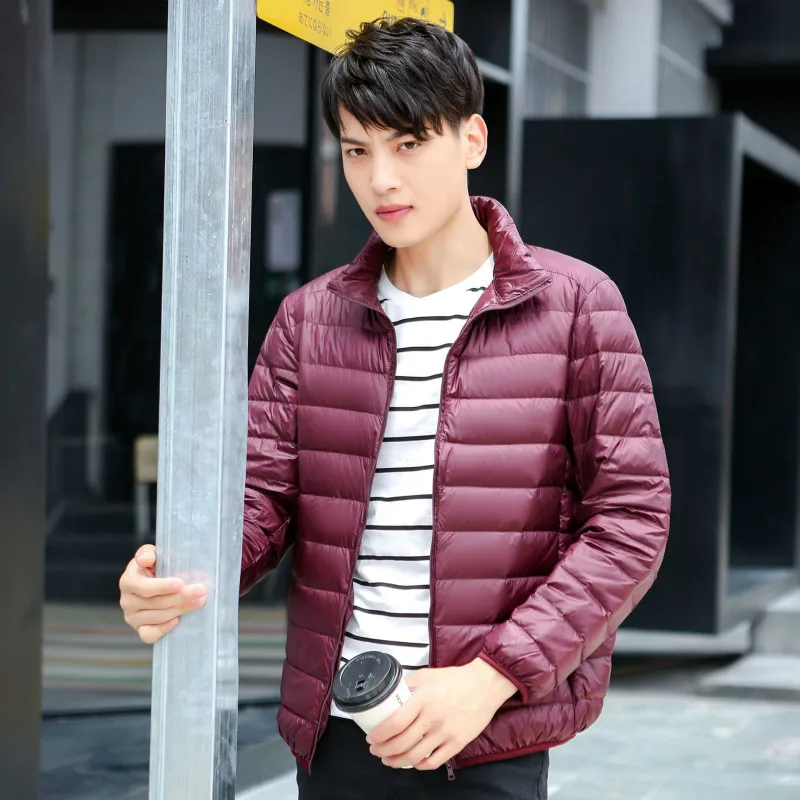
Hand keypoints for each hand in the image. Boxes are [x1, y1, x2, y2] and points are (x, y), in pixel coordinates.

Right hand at [118, 545, 206, 643]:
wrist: (151, 580)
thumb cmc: (153, 566)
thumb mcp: (150, 554)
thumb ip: (147, 553)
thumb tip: (147, 560)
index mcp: (128, 581)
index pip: (145, 588)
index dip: (163, 586)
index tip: (181, 583)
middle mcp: (127, 601)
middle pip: (156, 603)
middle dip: (181, 597)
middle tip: (201, 591)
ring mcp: (132, 617)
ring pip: (158, 617)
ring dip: (181, 609)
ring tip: (199, 601)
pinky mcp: (140, 629)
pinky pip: (149, 635)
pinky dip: (164, 629)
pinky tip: (178, 620)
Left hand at [367, 658, 516, 769]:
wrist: (484, 685)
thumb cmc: (454, 679)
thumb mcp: (426, 675)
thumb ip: (408, 685)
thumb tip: (390, 694)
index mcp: (422, 699)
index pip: (394, 723)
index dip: (379, 735)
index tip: (371, 738)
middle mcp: (432, 718)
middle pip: (401, 743)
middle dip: (383, 750)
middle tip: (376, 750)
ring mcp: (445, 733)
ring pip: (414, 757)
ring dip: (397, 761)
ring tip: (389, 759)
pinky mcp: (457, 743)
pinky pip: (434, 762)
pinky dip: (419, 766)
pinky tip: (412, 762)